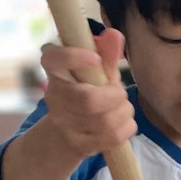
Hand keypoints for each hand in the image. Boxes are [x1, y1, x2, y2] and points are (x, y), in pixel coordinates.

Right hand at [39, 29, 135, 157]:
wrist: (68, 130)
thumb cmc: (86, 90)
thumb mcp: (95, 70)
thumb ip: (106, 53)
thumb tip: (115, 35)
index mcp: (54, 70)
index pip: (54, 59)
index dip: (75, 58)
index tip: (95, 58)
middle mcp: (53, 97)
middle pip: (88, 100)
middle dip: (116, 96)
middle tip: (120, 93)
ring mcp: (63, 124)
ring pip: (105, 121)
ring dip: (124, 112)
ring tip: (123, 108)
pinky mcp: (77, 145)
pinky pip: (112, 137)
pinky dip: (126, 127)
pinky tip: (123, 122)